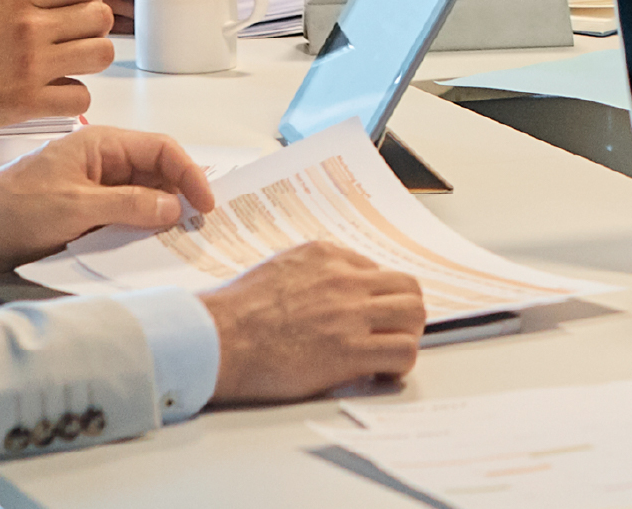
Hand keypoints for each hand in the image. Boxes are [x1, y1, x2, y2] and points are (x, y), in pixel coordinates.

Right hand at [0, 0, 113, 135]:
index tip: (77, 9)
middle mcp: (29, 28)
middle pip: (100, 17)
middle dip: (94, 27)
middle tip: (78, 38)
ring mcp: (30, 66)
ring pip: (100, 54)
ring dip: (90, 59)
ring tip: (71, 65)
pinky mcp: (27, 104)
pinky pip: (81, 98)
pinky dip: (73, 97)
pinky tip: (57, 93)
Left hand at [0, 127, 217, 270]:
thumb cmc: (18, 209)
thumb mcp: (76, 207)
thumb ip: (129, 205)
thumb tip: (174, 207)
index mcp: (102, 144)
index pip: (162, 149)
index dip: (190, 174)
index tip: (207, 205)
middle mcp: (104, 161)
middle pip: (158, 173)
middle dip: (182, 196)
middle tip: (203, 227)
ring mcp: (97, 187)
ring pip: (145, 197)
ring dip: (164, 216)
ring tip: (185, 240)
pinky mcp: (89, 212)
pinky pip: (127, 216)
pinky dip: (143, 229)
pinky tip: (154, 247)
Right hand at [201, 243, 425, 402]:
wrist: (217, 338)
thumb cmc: (236, 312)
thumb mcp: (278, 269)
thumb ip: (311, 274)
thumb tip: (327, 292)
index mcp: (326, 256)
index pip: (377, 271)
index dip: (377, 298)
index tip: (369, 316)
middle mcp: (345, 279)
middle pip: (408, 287)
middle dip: (405, 312)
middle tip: (391, 333)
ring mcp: (350, 313)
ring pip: (414, 315)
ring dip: (407, 335)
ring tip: (388, 353)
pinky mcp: (350, 350)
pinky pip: (402, 352)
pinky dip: (399, 365)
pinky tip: (380, 374)